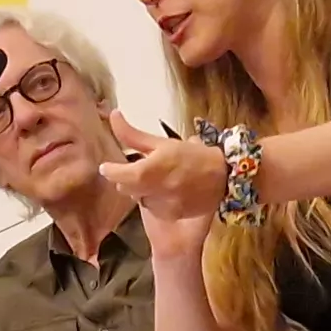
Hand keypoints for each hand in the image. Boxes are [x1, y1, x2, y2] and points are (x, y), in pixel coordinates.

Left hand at [98, 110, 227, 241]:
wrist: (222, 177)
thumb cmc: (190, 156)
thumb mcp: (162, 142)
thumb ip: (132, 135)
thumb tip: (113, 115)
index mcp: (149, 170)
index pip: (117, 175)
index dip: (110, 170)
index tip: (108, 166)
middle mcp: (154, 190)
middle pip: (125, 188)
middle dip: (128, 179)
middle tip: (142, 169)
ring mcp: (162, 205)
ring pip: (138, 199)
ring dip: (142, 190)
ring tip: (160, 179)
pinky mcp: (170, 215)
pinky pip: (152, 209)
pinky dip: (155, 201)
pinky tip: (169, 191)